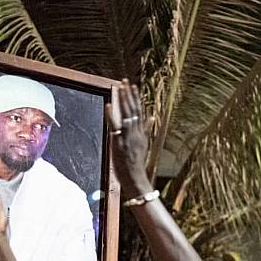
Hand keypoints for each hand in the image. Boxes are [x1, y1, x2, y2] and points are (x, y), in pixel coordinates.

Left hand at [105, 81, 150, 197]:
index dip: (136, 98)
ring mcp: (128, 137)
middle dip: (129, 94)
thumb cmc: (137, 164)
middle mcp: (136, 132)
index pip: (139, 111)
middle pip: (133, 109)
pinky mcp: (119, 142)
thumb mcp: (144, 144)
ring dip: (122, 100)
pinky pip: (115, 126)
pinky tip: (109, 105)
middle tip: (125, 80)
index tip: (133, 86)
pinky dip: (111, 115)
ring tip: (119, 87)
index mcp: (142, 133)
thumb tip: (152, 116)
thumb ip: (146, 129)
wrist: (136, 179)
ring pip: (126, 114)